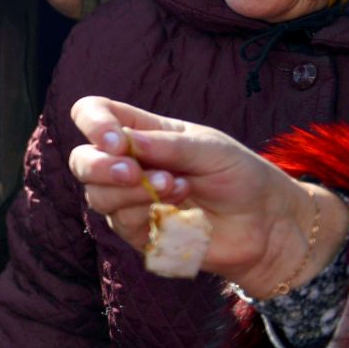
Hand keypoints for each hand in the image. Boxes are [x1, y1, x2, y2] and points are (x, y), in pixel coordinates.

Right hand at [67, 96, 348, 294]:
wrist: (267, 225)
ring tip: (175, 187)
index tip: (115, 140)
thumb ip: (166, 144)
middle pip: (81, 159)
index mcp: (140, 132)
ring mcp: (129, 200)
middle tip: (132, 171)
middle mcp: (127, 164)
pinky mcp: (138, 232)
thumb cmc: (240, 175)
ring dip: (131, 191)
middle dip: (99, 165)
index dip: (93, 123)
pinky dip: (146, 213)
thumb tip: (122, 142)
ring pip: (96, 195)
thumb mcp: (210, 149)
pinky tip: (179, 208)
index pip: (93, 115)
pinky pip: (120, 223)